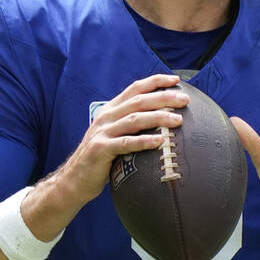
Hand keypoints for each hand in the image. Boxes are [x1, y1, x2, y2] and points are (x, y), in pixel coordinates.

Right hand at [54, 74, 188, 205]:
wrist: (74, 179)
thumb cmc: (101, 158)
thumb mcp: (115, 135)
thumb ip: (131, 125)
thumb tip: (162, 120)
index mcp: (111, 110)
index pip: (135, 88)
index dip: (155, 82)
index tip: (175, 80)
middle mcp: (106, 117)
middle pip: (139, 101)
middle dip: (163, 98)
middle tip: (184, 100)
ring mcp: (103, 132)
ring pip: (134, 119)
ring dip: (158, 118)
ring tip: (178, 120)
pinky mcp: (100, 149)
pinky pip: (125, 143)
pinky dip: (143, 141)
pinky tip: (160, 142)